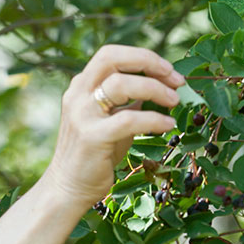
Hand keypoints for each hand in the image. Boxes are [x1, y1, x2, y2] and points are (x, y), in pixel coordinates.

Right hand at [39, 45, 184, 208]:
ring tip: (175, 101)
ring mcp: (82, 115)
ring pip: (121, 84)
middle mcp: (77, 95)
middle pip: (112, 58)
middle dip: (148, 62)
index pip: (110, 55)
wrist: (68, 188)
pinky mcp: (91, 137)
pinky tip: (168, 124)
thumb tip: (162, 85)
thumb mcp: (111, 120)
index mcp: (81, 87)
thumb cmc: (94, 155)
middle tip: (176, 79)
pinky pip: (128, 119)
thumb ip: (129, 102)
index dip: (142, 57)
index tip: (168, 71)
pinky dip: (154, 119)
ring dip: (155, 88)